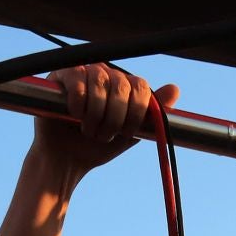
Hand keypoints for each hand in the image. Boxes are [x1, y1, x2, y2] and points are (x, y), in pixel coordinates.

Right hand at [33, 65, 179, 177]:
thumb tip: (175, 89)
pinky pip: (77, 78)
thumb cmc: (96, 147)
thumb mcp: (129, 133)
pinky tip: (74, 116)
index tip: (127, 132)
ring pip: (100, 80)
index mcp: (122, 86)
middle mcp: (104, 74)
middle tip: (105, 136)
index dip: (137, 111)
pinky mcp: (59, 76)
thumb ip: (150, 114)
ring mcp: (82, 73)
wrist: (65, 161)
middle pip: (121, 83)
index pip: (140, 85)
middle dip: (116, 116)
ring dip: (97, 113)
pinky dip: (79, 103)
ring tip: (89, 131)